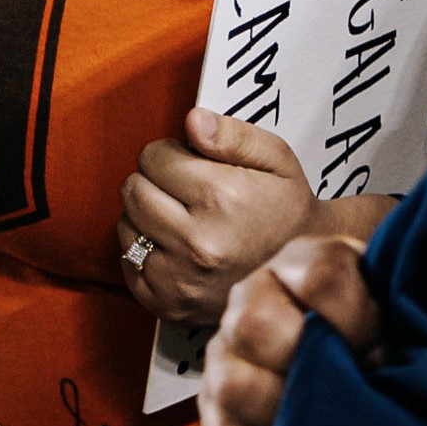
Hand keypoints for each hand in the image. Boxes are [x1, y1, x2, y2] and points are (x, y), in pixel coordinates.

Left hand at [117, 109, 325, 326]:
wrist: (301, 273)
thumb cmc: (286, 210)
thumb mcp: (276, 159)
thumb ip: (233, 134)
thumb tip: (192, 119)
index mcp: (223, 199)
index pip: (153, 158)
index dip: (169, 154)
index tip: (188, 163)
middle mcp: (198, 244)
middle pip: (133, 190)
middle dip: (153, 181)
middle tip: (183, 189)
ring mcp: (181, 280)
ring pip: (125, 225)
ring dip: (146, 215)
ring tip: (182, 218)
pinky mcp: (168, 305)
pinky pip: (126, 263)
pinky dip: (144, 250)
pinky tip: (174, 247)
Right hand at [200, 235, 381, 425]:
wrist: (347, 365)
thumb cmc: (378, 335)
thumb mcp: (394, 307)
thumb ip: (399, 314)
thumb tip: (391, 364)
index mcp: (300, 263)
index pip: (320, 277)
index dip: (361, 321)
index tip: (386, 352)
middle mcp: (248, 300)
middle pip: (254, 323)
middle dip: (314, 368)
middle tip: (356, 391)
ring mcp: (223, 357)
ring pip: (234, 387)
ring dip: (295, 415)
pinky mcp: (214, 412)